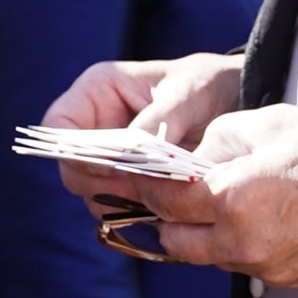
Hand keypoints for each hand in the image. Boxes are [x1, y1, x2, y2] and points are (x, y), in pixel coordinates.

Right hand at [42, 53, 245, 205]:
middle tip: (143, 189)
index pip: (58, 126)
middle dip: (103, 184)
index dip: (73, 151)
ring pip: (94, 195)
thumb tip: (132, 152)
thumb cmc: (211, 85)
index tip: (111, 166)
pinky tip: (168, 206)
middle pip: (72, 169)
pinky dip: (140, 213)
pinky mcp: (130, 183)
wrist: (239, 104)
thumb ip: (161, 120)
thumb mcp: (191, 93)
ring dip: (123, 203)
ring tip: (162, 197)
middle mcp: (96, 126)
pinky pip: (120, 208)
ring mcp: (111, 159)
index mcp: (97, 91)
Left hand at [107, 105, 297, 283]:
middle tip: (166, 190)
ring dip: (198, 232)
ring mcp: (266, 266)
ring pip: (205, 256)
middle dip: (164, 216)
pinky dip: (233, 243)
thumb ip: (220, 139)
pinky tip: (249, 216)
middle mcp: (244, 241)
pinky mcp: (288, 278)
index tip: (127, 174)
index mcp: (235, 198)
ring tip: (210, 201)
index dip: (140, 184)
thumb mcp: (272, 123)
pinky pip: (241, 263)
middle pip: (173, 240)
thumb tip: (193, 156)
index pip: (163, 200)